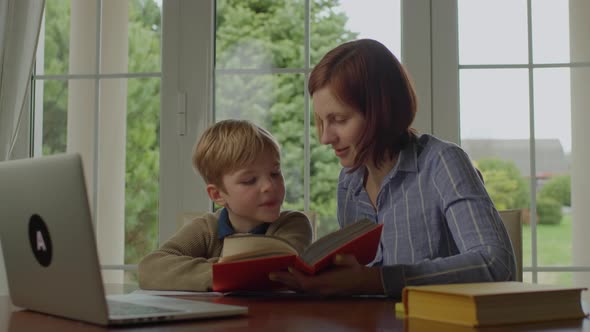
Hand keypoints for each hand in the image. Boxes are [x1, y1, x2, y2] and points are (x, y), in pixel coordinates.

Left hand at [268, 254, 383, 295]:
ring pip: (300, 289)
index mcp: (328, 283)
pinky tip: (287, 280)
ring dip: (287, 283)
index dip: (298, 276)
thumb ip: (344, 259)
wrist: (362, 281)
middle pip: (300, 287)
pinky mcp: (320, 290)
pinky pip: (303, 289)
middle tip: (271, 274)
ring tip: (274, 276)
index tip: (290, 267)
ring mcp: (320, 291)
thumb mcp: (352, 262)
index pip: (309, 283)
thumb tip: (336, 257)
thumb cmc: (356, 270)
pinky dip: (294, 284)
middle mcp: (322, 290)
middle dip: (285, 280)